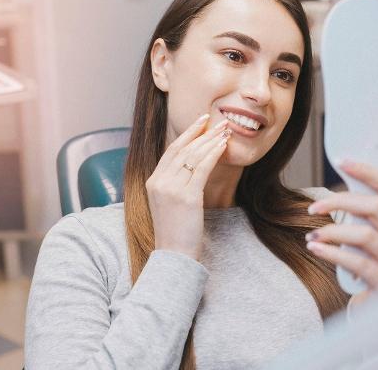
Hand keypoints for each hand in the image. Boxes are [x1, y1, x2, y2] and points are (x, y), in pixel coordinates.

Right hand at [146, 114, 230, 259]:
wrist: (174, 255)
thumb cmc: (175, 232)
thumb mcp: (168, 203)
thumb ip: (174, 184)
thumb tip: (191, 167)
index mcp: (152, 181)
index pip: (171, 150)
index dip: (187, 134)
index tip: (200, 122)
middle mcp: (159, 181)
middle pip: (182, 148)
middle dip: (201, 132)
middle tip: (217, 120)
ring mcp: (171, 189)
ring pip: (193, 156)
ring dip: (210, 140)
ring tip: (225, 131)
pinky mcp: (187, 196)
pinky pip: (201, 168)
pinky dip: (213, 154)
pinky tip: (223, 146)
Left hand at [305, 160, 377, 301]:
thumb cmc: (370, 265)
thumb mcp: (369, 237)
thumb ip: (360, 215)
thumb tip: (332, 186)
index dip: (367, 172)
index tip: (341, 161)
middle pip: (376, 207)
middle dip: (341, 201)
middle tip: (313, 208)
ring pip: (367, 235)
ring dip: (334, 231)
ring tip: (311, 236)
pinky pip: (360, 264)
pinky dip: (334, 254)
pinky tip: (316, 249)